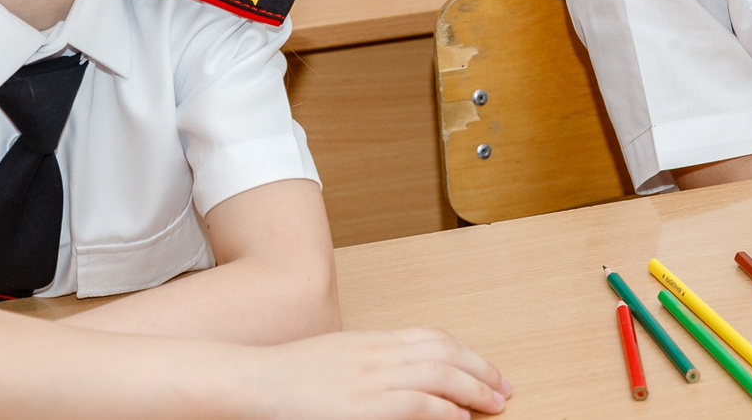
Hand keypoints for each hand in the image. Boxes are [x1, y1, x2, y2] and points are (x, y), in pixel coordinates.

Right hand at [252, 327, 510, 418]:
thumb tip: (394, 382)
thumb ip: (365, 368)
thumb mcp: (333, 362)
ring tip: (494, 404)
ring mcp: (370, 379)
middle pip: (444, 353)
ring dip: (473, 389)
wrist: (248, 382)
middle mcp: (376, 354)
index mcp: (369, 341)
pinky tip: (460, 419)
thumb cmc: (283, 378)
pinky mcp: (362, 407)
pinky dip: (443, 410)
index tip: (484, 369)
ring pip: (438, 375)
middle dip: (480, 370)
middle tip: (503, 388)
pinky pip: (415, 404)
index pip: (432, 338)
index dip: (465, 353)